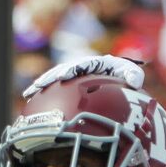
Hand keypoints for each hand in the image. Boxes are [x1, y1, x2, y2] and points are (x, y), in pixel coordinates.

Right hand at [23, 54, 144, 98]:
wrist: (118, 79)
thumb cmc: (125, 76)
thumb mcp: (132, 75)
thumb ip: (133, 75)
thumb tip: (136, 80)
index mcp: (95, 64)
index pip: (81, 65)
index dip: (72, 69)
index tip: (64, 75)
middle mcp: (82, 67)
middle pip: (63, 70)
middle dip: (51, 77)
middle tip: (40, 85)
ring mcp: (74, 76)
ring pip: (55, 79)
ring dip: (43, 85)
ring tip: (30, 93)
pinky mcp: (69, 85)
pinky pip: (55, 89)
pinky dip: (44, 95)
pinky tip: (31, 102)